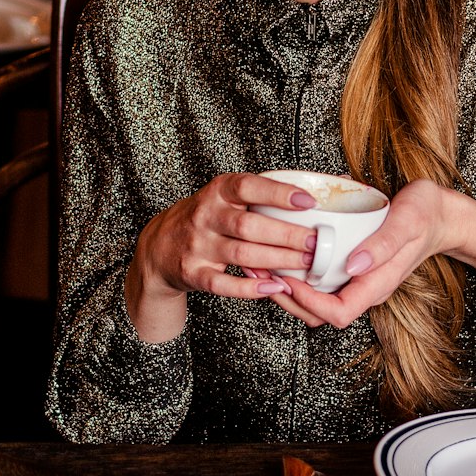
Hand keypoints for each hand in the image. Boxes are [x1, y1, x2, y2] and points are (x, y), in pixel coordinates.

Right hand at [125, 172, 318, 340]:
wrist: (159, 245)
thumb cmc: (206, 218)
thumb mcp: (224, 196)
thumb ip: (258, 194)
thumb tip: (311, 196)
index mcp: (217, 191)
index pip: (248, 186)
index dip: (279, 193)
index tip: (308, 202)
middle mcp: (205, 216)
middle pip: (250, 226)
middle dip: (288, 235)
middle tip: (316, 242)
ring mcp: (198, 245)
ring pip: (242, 254)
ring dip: (278, 261)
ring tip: (305, 263)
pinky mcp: (193, 273)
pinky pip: (224, 284)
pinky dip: (251, 289)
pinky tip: (274, 287)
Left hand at [267, 180, 455, 328]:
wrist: (442, 214)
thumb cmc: (426, 215)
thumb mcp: (408, 222)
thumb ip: (382, 245)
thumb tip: (353, 265)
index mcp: (378, 284)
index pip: (338, 313)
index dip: (308, 303)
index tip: (288, 279)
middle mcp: (366, 288)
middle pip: (320, 314)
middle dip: (288, 299)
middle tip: (262, 272)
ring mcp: (360, 280)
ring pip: (318, 301)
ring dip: (289, 288)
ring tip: (264, 263)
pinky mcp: (355, 267)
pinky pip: (322, 281)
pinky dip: (300, 272)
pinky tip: (285, 251)